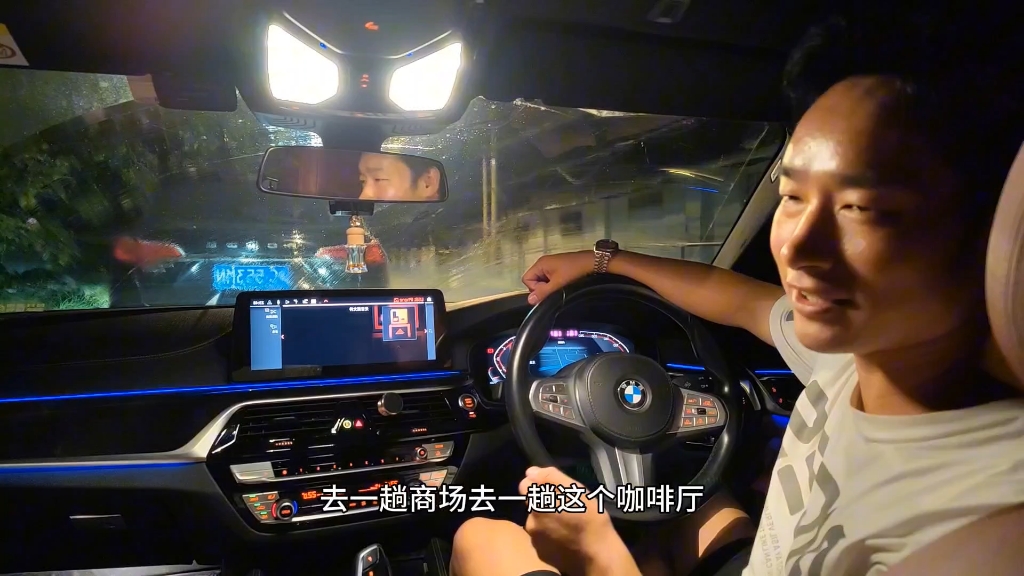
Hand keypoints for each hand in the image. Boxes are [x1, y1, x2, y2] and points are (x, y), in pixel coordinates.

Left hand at [519, 467, 638, 575]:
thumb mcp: (575, 490)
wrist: (597, 554)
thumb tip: (531, 472)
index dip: (539, 485)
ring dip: (548, 522)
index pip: (525, 486)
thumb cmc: (589, 518)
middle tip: (567, 509)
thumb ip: (550, 477)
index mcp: (537, 504)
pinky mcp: (543, 555)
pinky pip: (544, 540)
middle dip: (545, 505)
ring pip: (538, 524)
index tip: (555, 491)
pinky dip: (551, 537)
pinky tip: (567, 539)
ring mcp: (535, 541)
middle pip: (533, 507)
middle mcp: (530, 523)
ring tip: (569, 526)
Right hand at [522, 252, 593, 304]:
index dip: (534, 288)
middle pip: (534, 280)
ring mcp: (551, 266)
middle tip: (555, 290)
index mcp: (540, 264)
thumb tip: (530, 300)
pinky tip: (564, 285)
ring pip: (543, 281)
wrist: (593, 263)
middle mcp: (543, 263)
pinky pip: (550, 279)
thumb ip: (543, 292)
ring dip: (549, 287)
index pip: (526, 279)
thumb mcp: (558, 283)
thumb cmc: (574, 271)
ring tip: (561, 288)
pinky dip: (555, 284)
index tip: (547, 290)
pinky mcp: (559, 268)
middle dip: (542, 288)